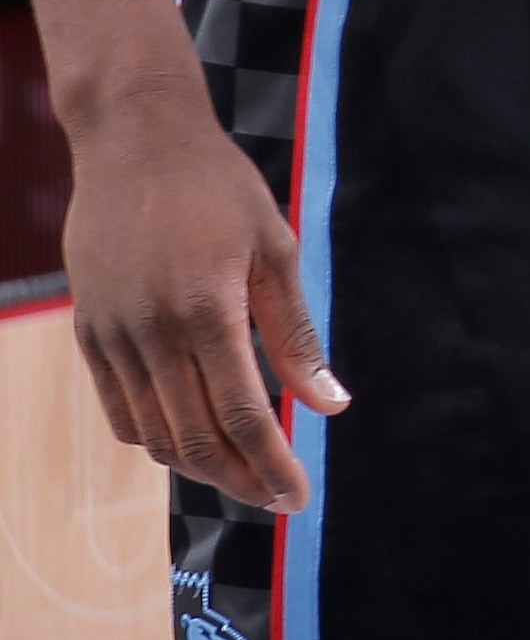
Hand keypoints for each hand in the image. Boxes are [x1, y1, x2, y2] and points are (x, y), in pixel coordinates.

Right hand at [65, 98, 346, 510]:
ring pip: (153, 433)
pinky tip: (190, 438)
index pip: (241, 414)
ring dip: (199, 465)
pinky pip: (118, 408)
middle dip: (240, 478)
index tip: (298, 497)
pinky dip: (155, 436)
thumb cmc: (220, 189)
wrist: (135, 143)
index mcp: (208, 309)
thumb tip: (331, 404)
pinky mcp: (89, 331)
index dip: (271, 463)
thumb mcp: (276, 249)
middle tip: (276, 497)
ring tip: (242, 473)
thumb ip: (297, 335)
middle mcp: (153, 331)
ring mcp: (113, 334)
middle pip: (195, 436)